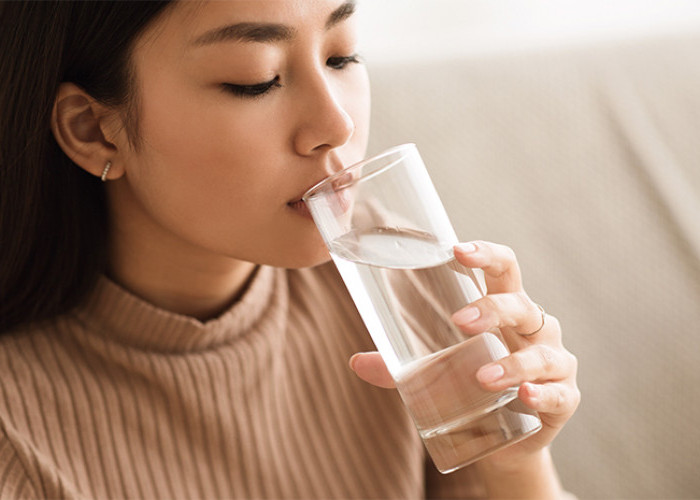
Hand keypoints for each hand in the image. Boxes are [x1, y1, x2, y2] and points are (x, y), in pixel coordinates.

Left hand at [349, 240, 579, 469]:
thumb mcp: (435, 374)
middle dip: (492, 308)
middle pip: (521, 304)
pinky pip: (560, 394)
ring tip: (482, 377)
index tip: (457, 250)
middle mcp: (534, 329)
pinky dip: (543, 394)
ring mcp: (554, 363)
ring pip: (541, 352)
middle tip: (459, 321)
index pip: (503, 269)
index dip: (486, 254)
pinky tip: (525, 396)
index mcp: (505, 310)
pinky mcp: (564, 399)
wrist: (504, 442)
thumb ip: (398, 368)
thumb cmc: (471, 388)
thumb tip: (355, 361)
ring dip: (513, 362)